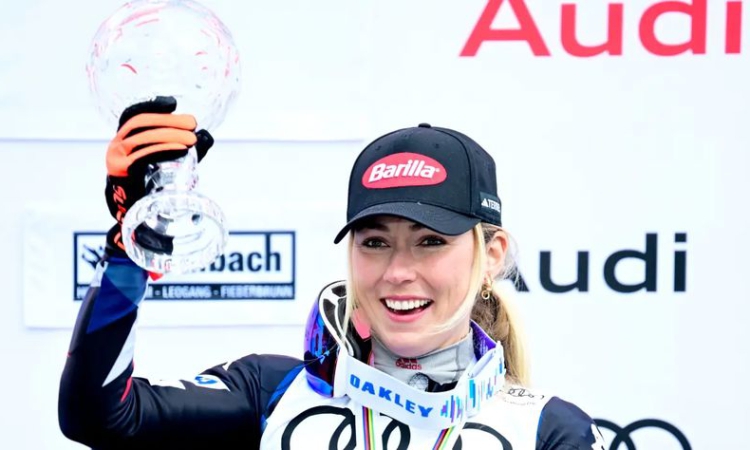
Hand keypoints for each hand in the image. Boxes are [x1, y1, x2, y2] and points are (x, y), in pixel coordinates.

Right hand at [104, 96, 213, 254]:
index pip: (132, 115)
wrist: (139, 218)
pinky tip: (180, 149)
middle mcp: (115, 146)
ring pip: (142, 138)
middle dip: (168, 121)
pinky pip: (142, 156)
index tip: (173, 103)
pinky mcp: (121, 173)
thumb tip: (207, 136)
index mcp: (124, 140)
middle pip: (140, 124)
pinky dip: (163, 149)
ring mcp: (116, 159)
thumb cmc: (153, 188)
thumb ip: (185, 149)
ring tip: (192, 138)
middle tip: (192, 123)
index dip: (151, 106)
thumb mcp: (169, 164)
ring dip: (169, 134)